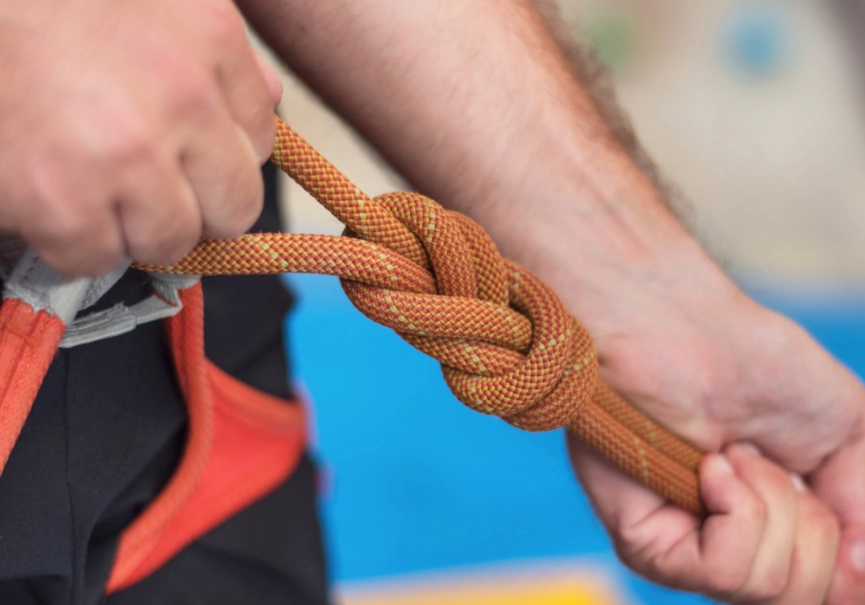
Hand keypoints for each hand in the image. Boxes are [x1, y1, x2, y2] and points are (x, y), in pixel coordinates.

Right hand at [0, 0, 281, 274]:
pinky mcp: (64, 199)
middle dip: (189, 205)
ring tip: (81, 180)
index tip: (179, 154)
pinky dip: (67, 241)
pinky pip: (96, 258)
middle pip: (233, 208)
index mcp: (210, 36)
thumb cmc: (45, 3)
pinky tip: (41, 193)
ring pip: (169, 241)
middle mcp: (182, 94)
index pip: (261, 144)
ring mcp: (126, 150)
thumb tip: (265, 102)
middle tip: (137, 183)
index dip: (215, 159)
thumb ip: (218, 53)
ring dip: (127, 226)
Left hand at [559, 243, 864, 603]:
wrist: (685, 329)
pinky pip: (726, 571)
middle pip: (809, 596)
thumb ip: (861, 513)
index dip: (845, 560)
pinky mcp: (647, 547)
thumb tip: (860, 580)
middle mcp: (732, 551)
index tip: (824, 492)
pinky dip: (738, 507)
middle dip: (814, 519)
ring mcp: (688, 555)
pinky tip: (711, 467)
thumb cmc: (754, 364)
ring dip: (774, 504)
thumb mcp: (846, 437)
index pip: (828, 592)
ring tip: (733, 454)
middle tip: (766, 456)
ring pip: (773, 588)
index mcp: (777, 531)